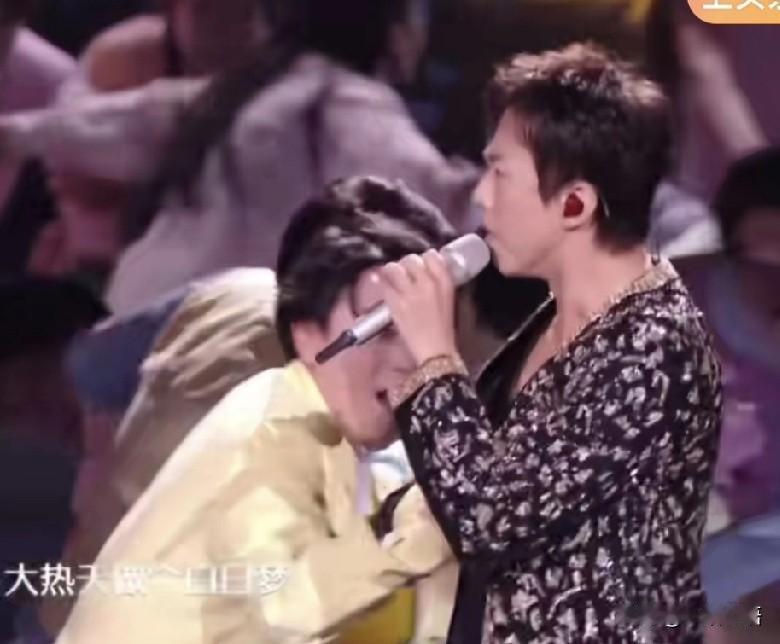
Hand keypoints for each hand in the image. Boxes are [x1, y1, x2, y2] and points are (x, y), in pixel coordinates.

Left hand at [377, 249, 457, 365]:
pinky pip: (384, 284)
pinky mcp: (397, 303)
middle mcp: (429, 283)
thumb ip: (438, 282)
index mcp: (445, 282)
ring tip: (389, 276)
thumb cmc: (442, 330)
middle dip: (404, 264)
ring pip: (394, 268)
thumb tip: (422, 271)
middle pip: (411, 259)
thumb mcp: (448, 300)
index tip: (418, 265)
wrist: (436, 352)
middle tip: (402, 273)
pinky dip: (379, 281)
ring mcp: (411, 292)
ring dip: (390, 270)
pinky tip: (376, 280)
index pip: (431, 255)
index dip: (422, 259)